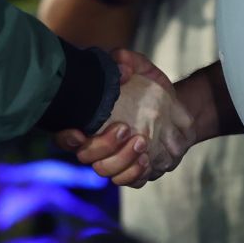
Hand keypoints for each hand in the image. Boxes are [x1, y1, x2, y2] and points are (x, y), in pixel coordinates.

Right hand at [54, 52, 193, 187]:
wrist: (178, 109)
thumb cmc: (149, 87)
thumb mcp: (141, 68)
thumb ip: (127, 60)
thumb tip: (121, 67)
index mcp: (89, 121)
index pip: (65, 136)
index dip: (67, 138)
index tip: (80, 132)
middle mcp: (96, 144)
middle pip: (86, 156)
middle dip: (103, 146)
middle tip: (125, 129)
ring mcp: (114, 160)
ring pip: (105, 171)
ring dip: (121, 160)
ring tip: (142, 142)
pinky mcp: (134, 171)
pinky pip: (129, 181)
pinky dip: (135, 173)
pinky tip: (147, 159)